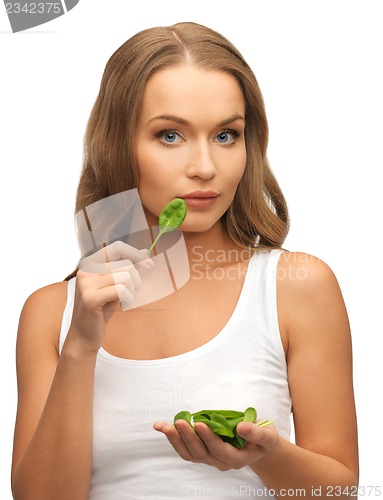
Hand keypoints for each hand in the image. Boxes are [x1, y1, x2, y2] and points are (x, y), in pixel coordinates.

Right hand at [67, 241, 152, 352]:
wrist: (84, 335)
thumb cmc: (100, 310)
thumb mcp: (115, 285)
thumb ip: (127, 268)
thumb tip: (145, 251)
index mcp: (89, 263)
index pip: (116, 247)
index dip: (135, 253)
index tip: (149, 263)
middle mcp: (85, 270)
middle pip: (125, 263)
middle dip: (136, 279)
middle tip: (132, 292)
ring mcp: (86, 284)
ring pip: (125, 276)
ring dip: (132, 290)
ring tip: (125, 300)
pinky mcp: (90, 298)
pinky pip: (121, 290)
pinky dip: (128, 298)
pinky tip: (123, 305)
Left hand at [153, 419, 278, 470]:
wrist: (259, 448)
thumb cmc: (263, 439)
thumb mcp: (267, 435)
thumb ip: (256, 433)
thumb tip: (241, 427)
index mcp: (237, 458)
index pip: (220, 451)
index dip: (209, 438)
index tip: (200, 423)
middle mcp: (221, 462)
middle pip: (201, 454)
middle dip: (189, 437)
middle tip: (180, 421)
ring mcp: (211, 458)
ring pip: (190, 454)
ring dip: (176, 440)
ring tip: (164, 426)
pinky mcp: (203, 452)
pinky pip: (186, 449)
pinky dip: (174, 439)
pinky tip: (163, 427)